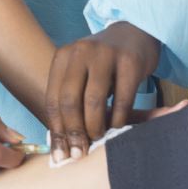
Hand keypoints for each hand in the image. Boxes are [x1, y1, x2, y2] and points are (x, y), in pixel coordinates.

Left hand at [45, 22, 160, 162]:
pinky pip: (121, 99)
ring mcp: (105, 55)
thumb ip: (71, 100)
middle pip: (69, 100)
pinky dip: (118, 119)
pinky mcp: (130, 62)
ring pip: (93, 100)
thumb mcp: (81, 73)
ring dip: (94, 126)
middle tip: (80, 152)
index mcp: (63, 56)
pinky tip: (116, 127)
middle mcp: (81, 52)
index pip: (53, 99)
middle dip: (73, 132)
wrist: (134, 34)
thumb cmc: (103, 63)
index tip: (60, 154)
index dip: (56, 130)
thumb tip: (62, 143)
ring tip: (97, 138)